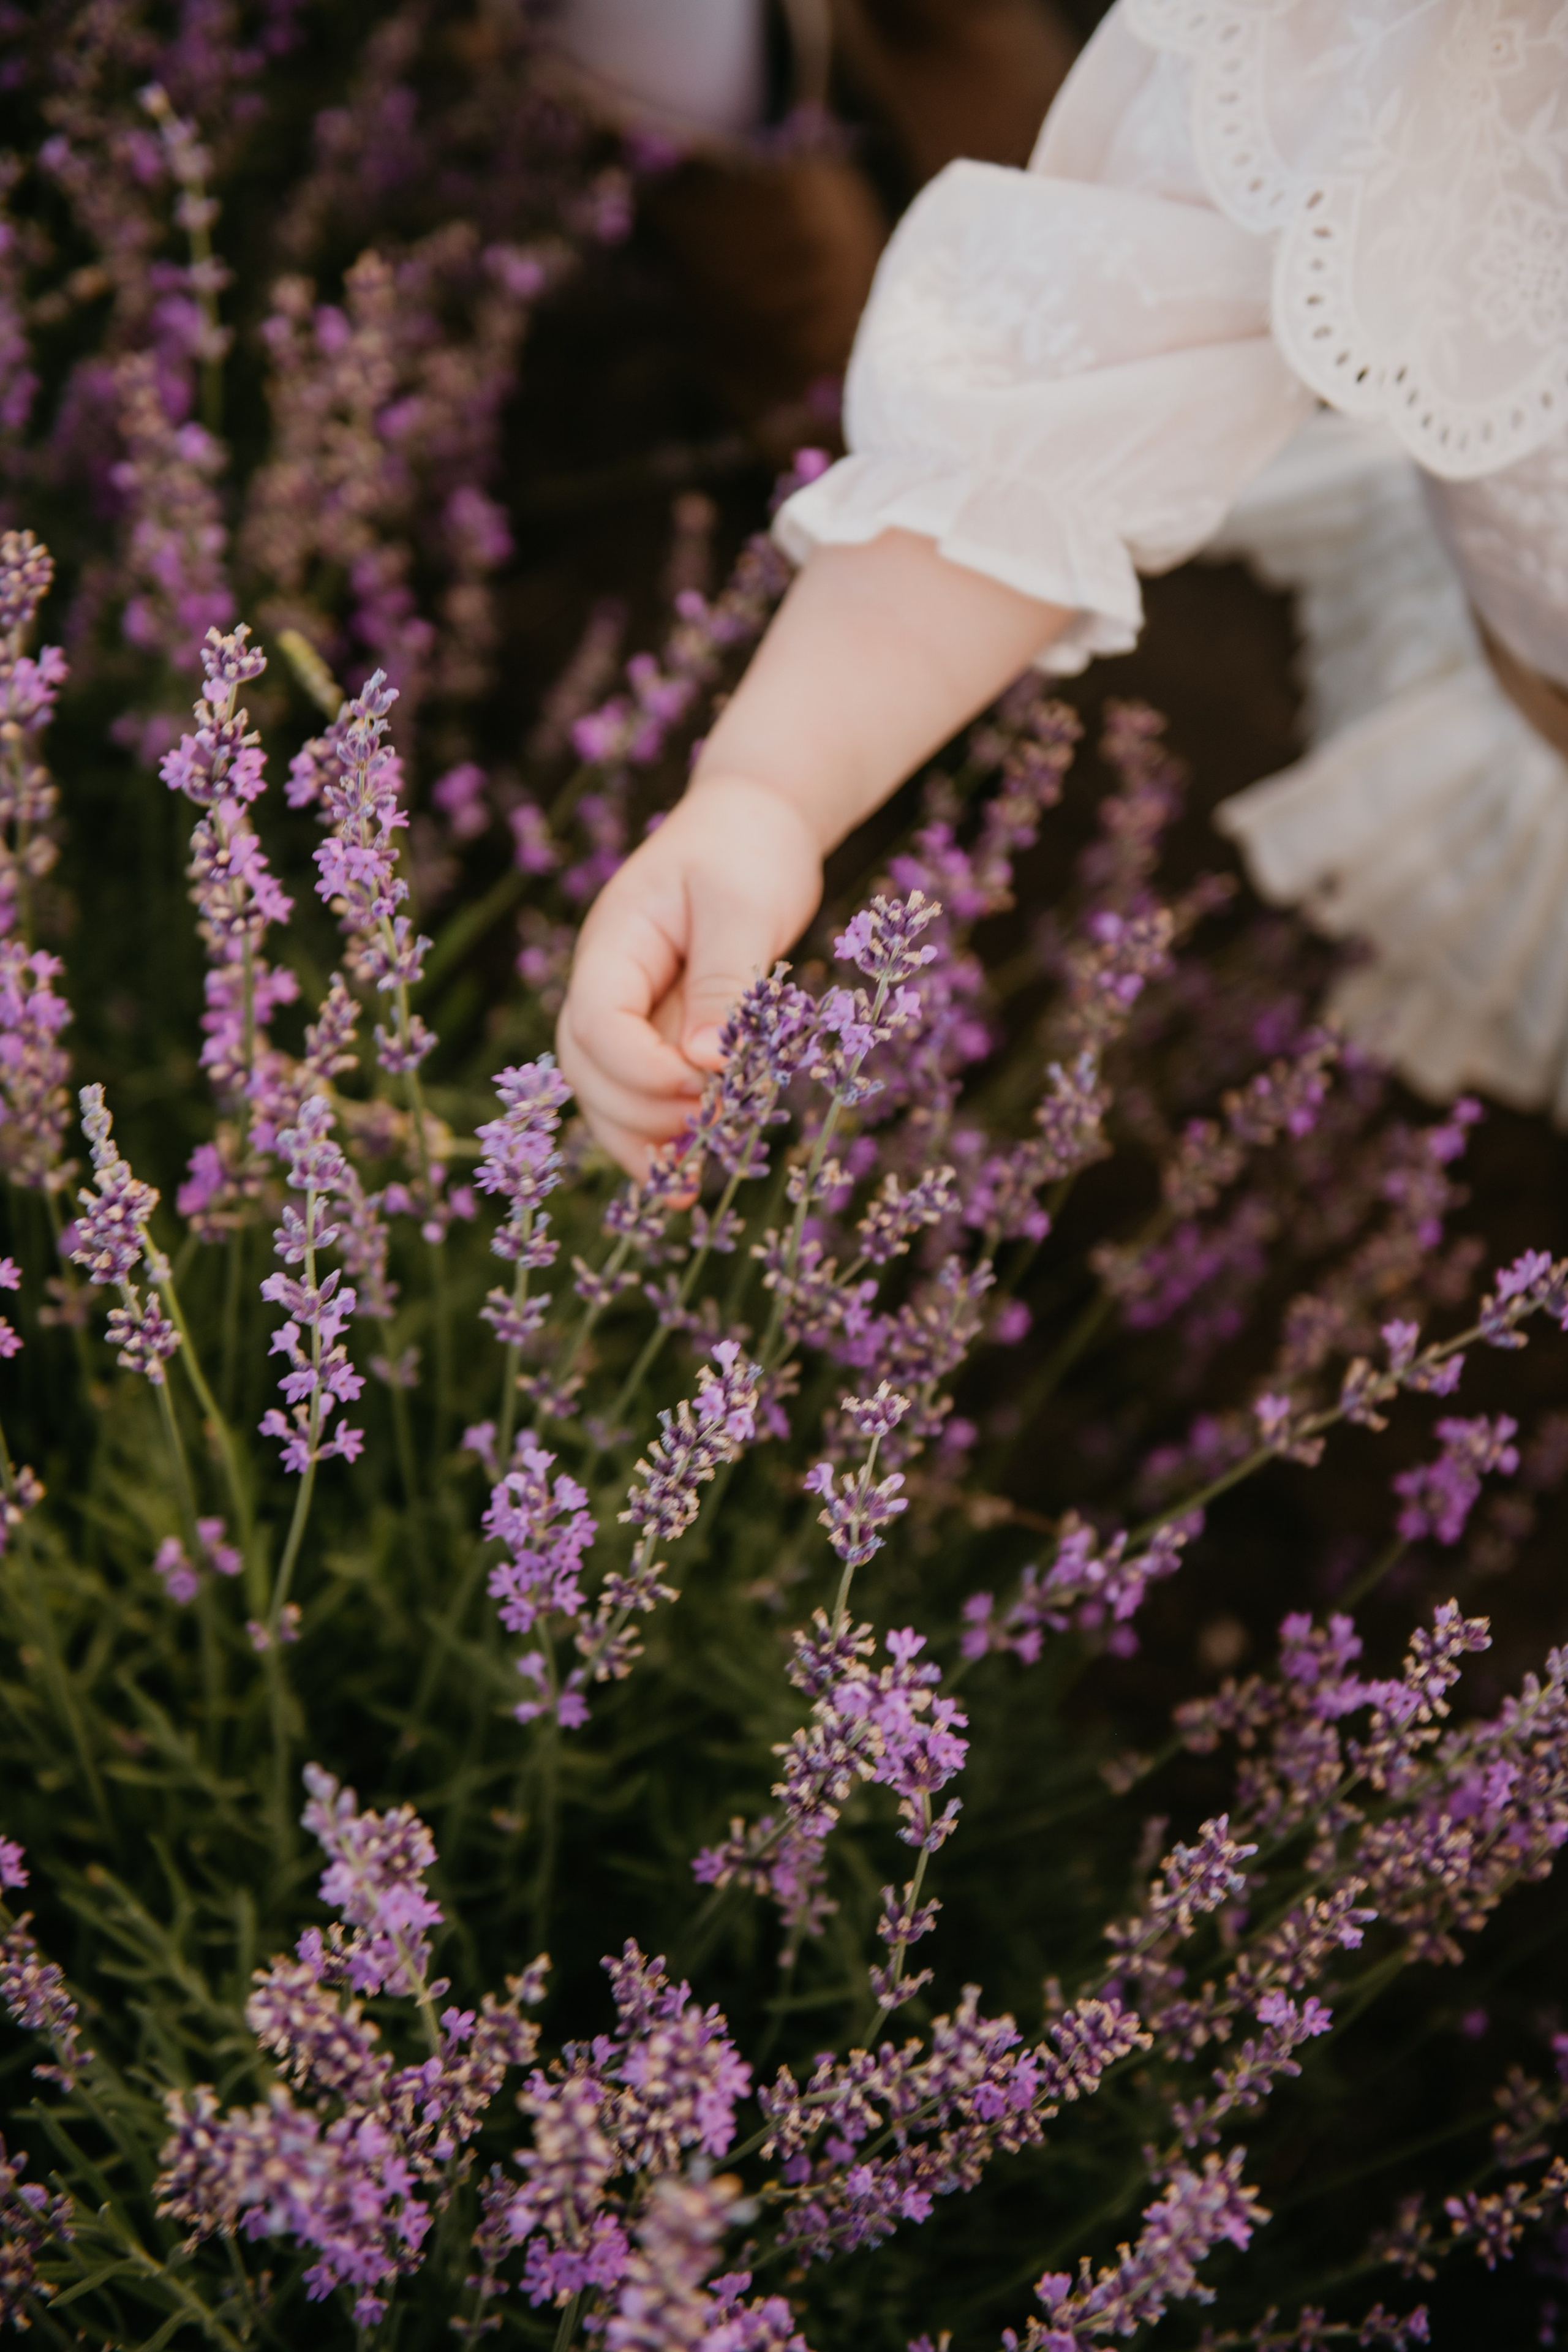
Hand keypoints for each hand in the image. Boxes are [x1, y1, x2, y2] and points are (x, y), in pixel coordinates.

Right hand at [556, 775, 823, 1176]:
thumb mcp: (742, 905)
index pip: (594, 1022)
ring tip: (689, 1181)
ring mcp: (629, 1014)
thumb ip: (724, 980)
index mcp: (612, 944)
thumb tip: (707, 1062)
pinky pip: (643, 1097)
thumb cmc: (747, 850)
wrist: (753, 823)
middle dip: (639, 1114)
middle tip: (711, 1128)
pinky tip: (687, 1179)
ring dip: (643, 1142)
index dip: (637, 1068)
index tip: (699, 1085)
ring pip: (608, 1096)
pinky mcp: (659, 1036)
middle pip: (589, 1071)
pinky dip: (661, 1139)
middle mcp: (607, 985)